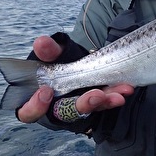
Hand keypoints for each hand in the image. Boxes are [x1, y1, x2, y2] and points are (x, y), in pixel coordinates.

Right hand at [16, 35, 133, 122]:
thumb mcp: (52, 54)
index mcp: (37, 101)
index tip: (45, 92)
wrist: (76, 62)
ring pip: (91, 109)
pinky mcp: (96, 105)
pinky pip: (105, 102)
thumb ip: (48, 50)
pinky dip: (115, 95)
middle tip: (96, 95)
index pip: (29, 112)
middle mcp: (58, 109)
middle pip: (68, 113)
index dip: (35, 106)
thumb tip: (41, 42)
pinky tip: (126, 88)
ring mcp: (79, 109)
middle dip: (84, 104)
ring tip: (119, 93)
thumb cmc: (56, 62)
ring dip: (106, 101)